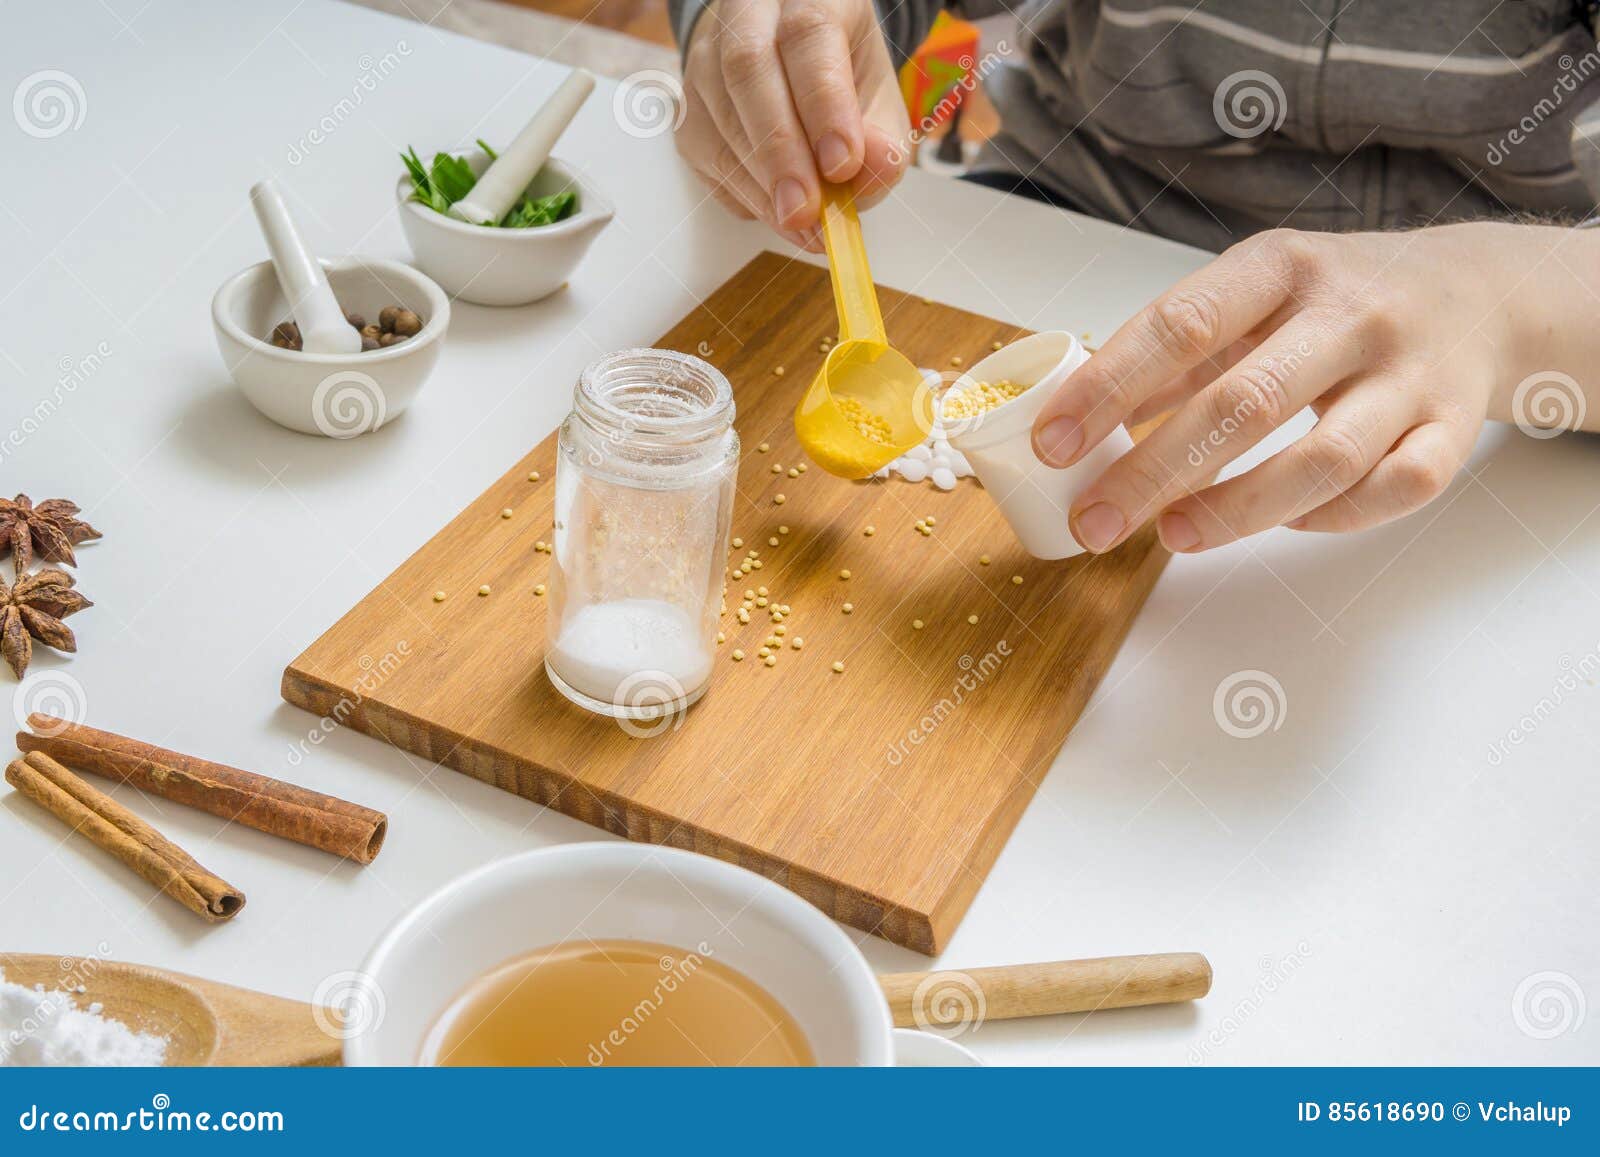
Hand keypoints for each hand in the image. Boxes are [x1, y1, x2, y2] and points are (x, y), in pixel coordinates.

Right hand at [677, 0, 909, 247]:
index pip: (808, 35)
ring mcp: (705, 61)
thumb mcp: (878, 98)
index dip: (824, 103)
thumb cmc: (838, 78)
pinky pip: (708, 159)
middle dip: (780, 151)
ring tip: (806, 227)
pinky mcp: (687, 110)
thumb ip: (882, 138)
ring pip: (720, 119)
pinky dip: (746, 197)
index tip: (842, 165)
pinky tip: (779, 213)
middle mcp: (746, 15)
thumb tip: (868, 170)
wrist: (786, 59)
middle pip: (748, 71)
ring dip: (763, 186)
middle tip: (808, 211)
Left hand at [1030, 222, 1597, 553]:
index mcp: (1283, 266)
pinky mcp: (1452, 429)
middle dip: (1154, 472)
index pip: (1181, 325)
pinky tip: (1282, 522)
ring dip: (1235, 509)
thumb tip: (1080, 421)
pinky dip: (1331, 517)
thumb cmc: (1334, 302)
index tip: (1053, 444)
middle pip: (1243, 403)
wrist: (1475, 293)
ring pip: (1323, 461)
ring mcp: (1409, 373)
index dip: (1109, 388)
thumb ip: (1174, 356)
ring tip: (1171, 536)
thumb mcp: (1253, 296)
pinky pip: (1393, 490)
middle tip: (1095, 521)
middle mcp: (1352, 313)